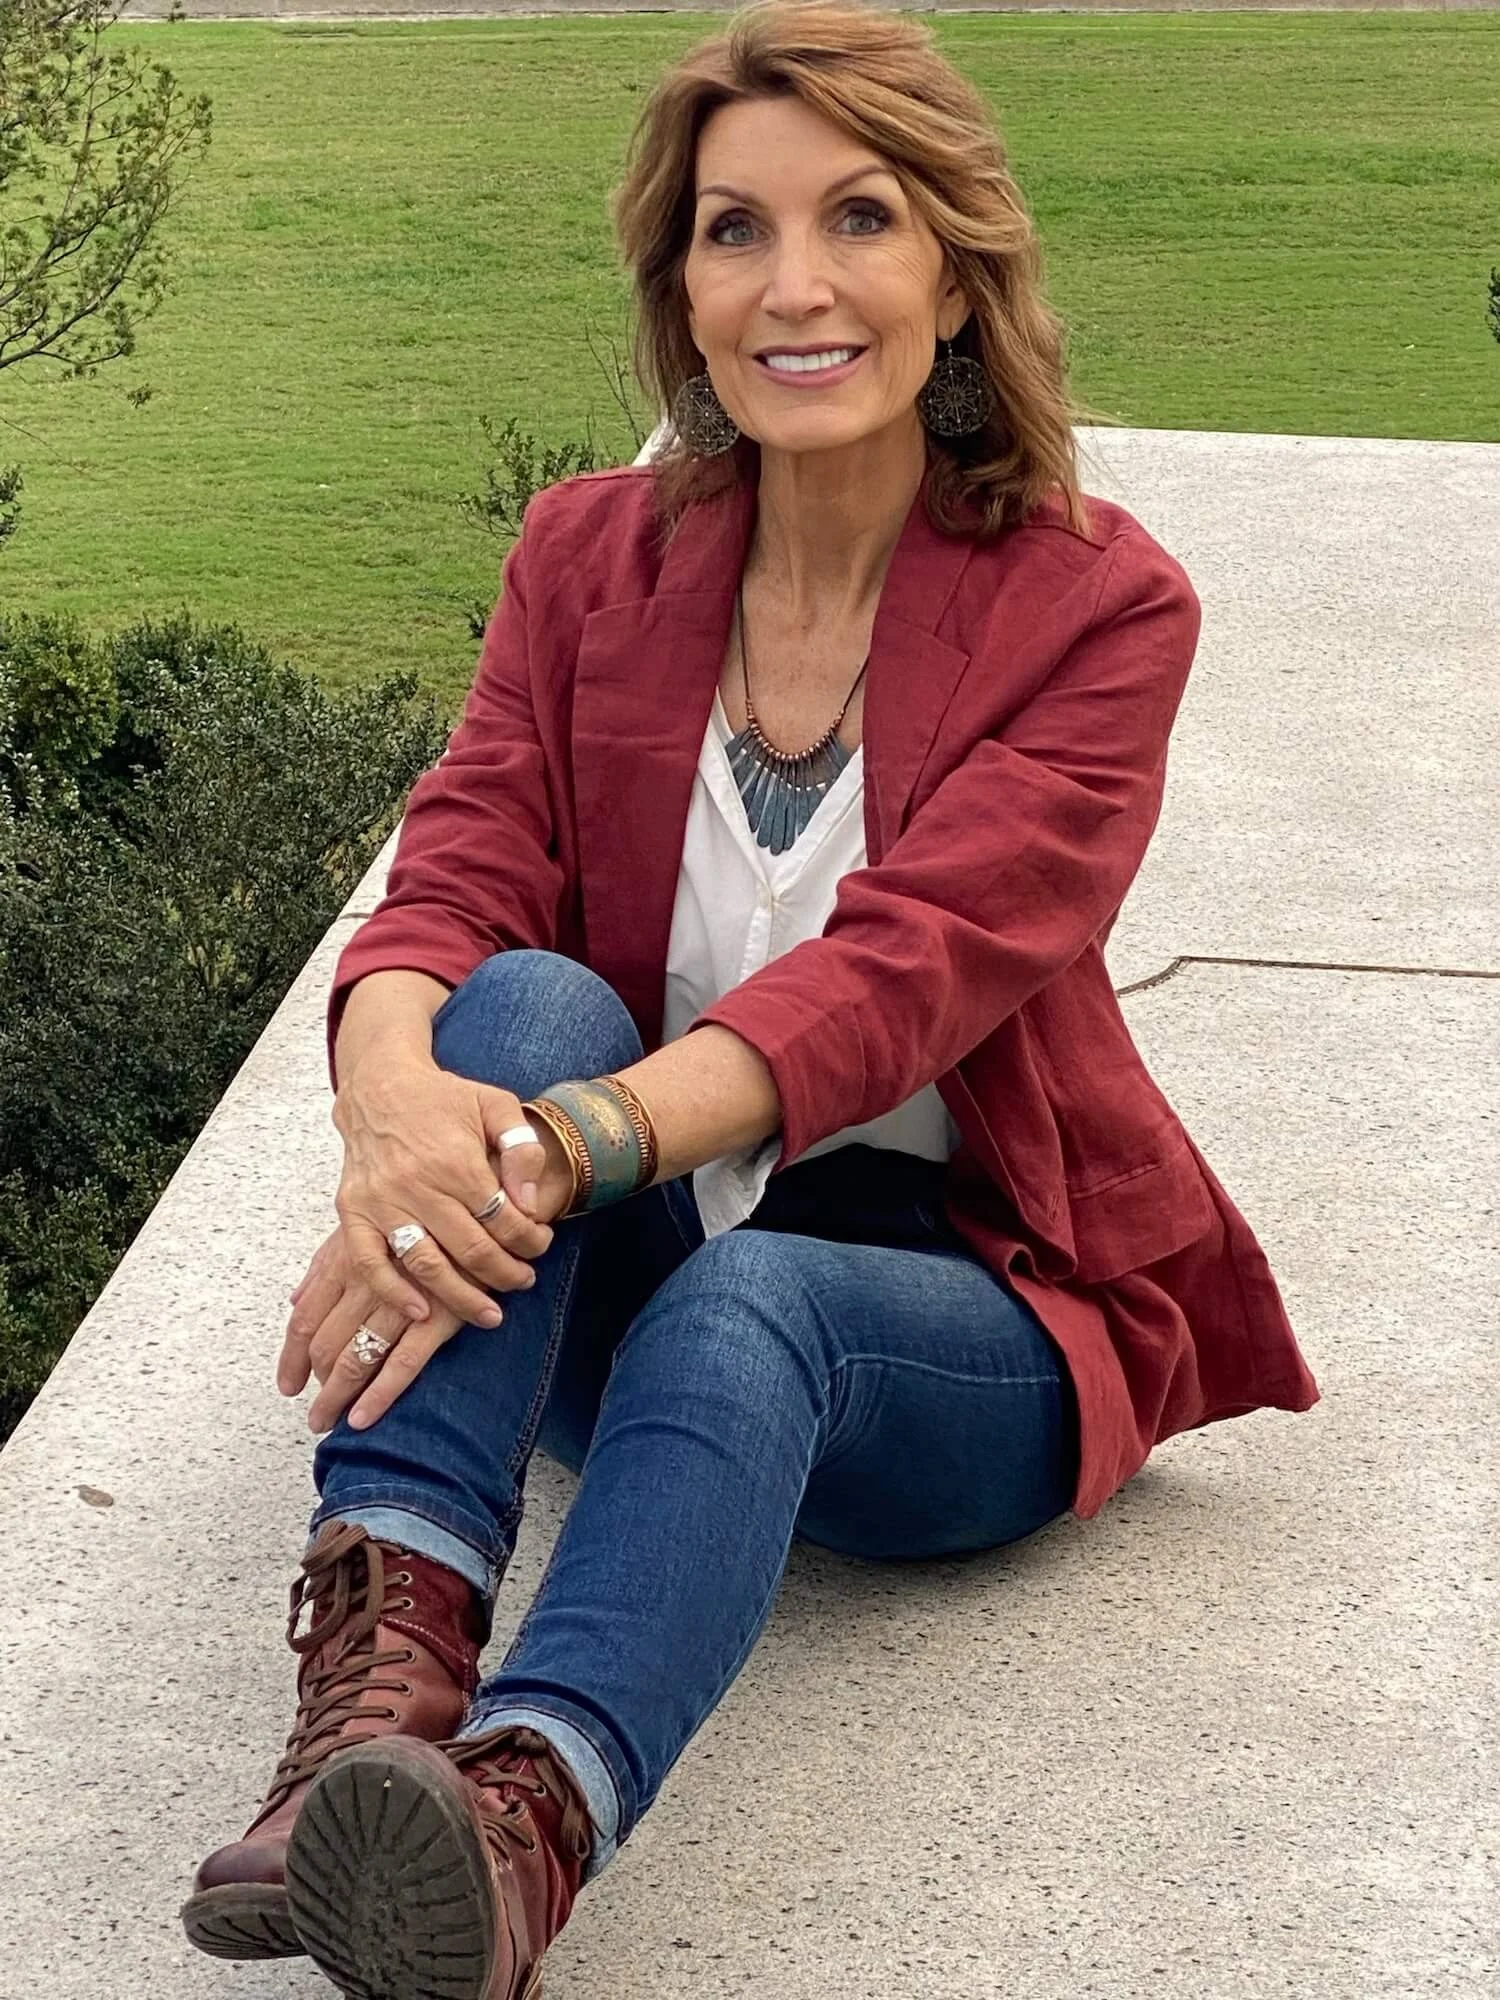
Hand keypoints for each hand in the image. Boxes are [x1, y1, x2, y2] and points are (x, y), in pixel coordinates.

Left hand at [278, 1228, 465, 1432]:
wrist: (485, 1199)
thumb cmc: (428, 1209)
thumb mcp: (373, 1224)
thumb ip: (330, 1262)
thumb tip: (297, 1299)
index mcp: (348, 1258)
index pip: (306, 1316)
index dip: (292, 1356)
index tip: (289, 1385)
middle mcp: (366, 1281)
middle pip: (325, 1344)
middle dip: (317, 1385)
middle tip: (317, 1414)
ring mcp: (401, 1300)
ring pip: (355, 1358)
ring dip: (337, 1397)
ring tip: (331, 1422)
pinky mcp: (438, 1315)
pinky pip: (401, 1364)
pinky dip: (379, 1396)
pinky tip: (363, 1418)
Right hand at [330, 1048, 565, 1326]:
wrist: (379, 1085)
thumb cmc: (443, 1097)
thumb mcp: (495, 1104)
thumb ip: (521, 1147)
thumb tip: (528, 1203)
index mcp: (457, 1161)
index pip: (504, 1220)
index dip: (529, 1241)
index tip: (540, 1244)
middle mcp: (418, 1185)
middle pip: (471, 1250)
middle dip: (506, 1274)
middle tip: (523, 1281)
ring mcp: (382, 1202)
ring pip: (426, 1265)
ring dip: (460, 1297)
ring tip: (488, 1314)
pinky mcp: (353, 1211)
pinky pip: (369, 1262)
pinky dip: (393, 1292)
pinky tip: (421, 1312)